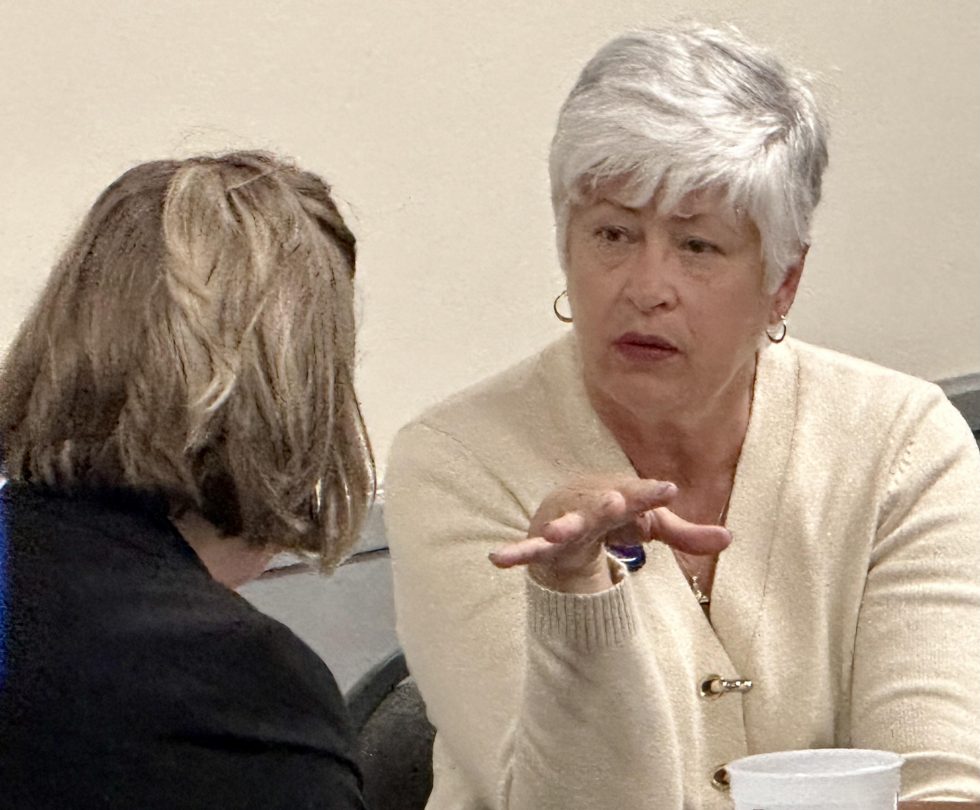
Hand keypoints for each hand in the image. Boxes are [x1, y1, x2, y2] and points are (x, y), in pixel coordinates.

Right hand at [489, 476, 731, 593]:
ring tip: (558, 532)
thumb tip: (731, 538)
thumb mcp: (652, 524)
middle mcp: (592, 504)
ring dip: (561, 527)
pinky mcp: (545, 545)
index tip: (667, 489)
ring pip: (563, 525)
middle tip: (615, 502)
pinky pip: (529, 550)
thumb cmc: (616, 512)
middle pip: (599, 505)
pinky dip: (515, 554)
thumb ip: (687, 534)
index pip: (640, 495)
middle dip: (606, 504)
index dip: (651, 493)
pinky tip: (497, 559)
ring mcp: (565, 523)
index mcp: (621, 496)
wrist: (567, 505)